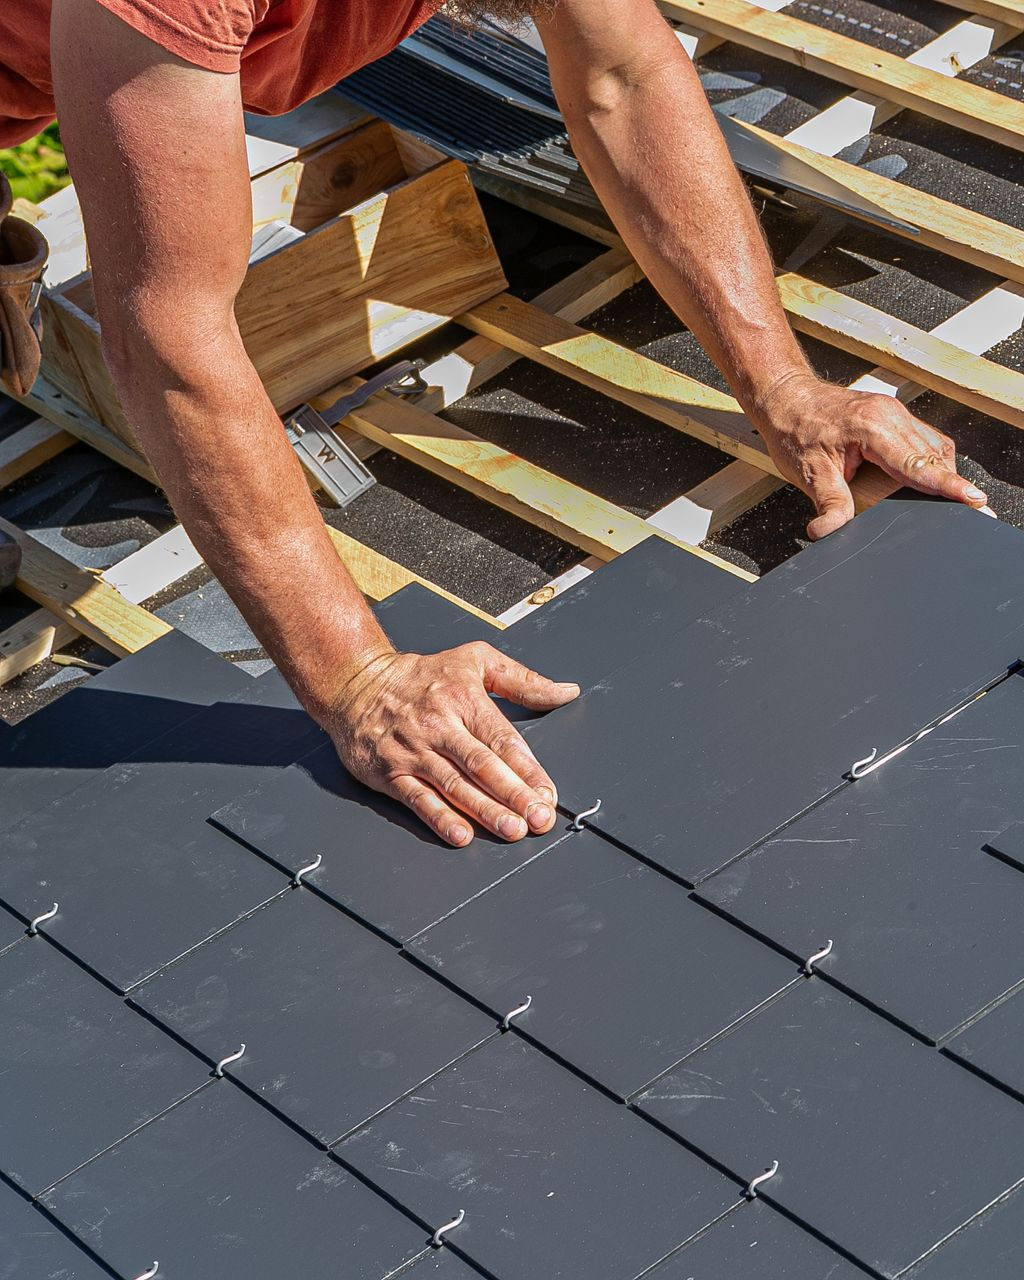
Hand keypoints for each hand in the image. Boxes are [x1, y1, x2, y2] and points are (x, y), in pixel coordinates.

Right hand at [326, 642, 579, 845]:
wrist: (355, 683)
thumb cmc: (420, 675)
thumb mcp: (475, 660)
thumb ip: (523, 680)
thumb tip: (566, 691)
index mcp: (464, 698)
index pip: (502, 739)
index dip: (528, 769)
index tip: (548, 793)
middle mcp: (439, 726)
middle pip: (482, 765)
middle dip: (514, 795)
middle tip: (538, 819)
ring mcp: (414, 751)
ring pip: (454, 785)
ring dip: (485, 811)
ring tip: (511, 830)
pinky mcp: (390, 772)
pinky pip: (418, 798)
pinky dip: (439, 818)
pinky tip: (461, 834)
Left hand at [754, 372, 987, 539]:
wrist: (784, 398)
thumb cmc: (794, 429)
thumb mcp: (807, 473)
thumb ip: (828, 504)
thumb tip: (830, 532)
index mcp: (873, 426)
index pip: (918, 462)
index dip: (948, 485)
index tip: (973, 498)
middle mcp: (890, 415)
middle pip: (933, 455)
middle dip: (951, 484)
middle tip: (969, 510)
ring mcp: (894, 413)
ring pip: (933, 447)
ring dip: (939, 473)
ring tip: (948, 499)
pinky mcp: (893, 417)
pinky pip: (922, 440)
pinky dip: (927, 462)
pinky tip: (924, 480)